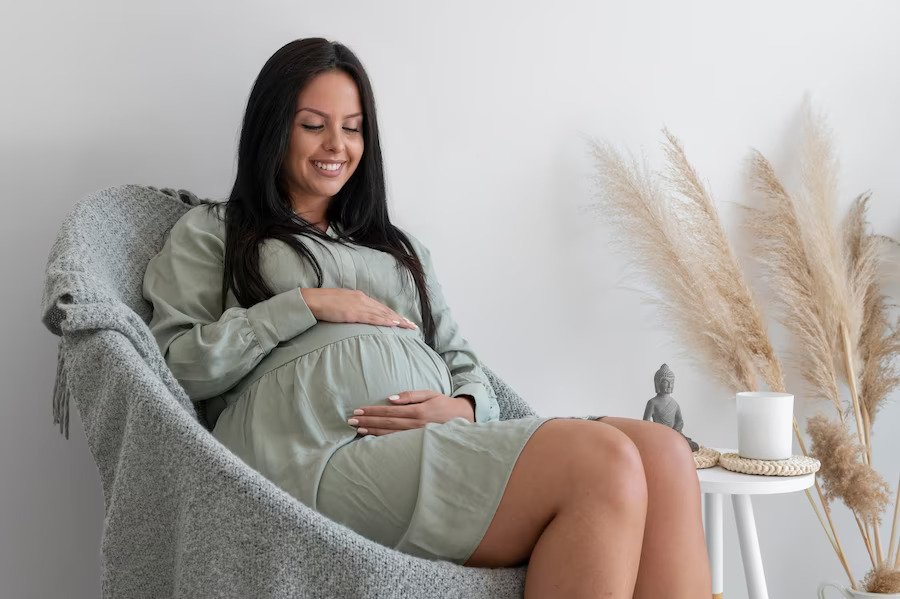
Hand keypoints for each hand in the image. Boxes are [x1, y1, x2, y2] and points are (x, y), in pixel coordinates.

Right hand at [300, 288, 417, 329]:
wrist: (312, 300)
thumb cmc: (323, 303)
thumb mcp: (340, 303)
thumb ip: (350, 308)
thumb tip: (355, 315)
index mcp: (359, 296)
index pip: (380, 307)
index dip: (392, 313)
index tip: (403, 319)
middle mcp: (362, 299)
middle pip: (385, 310)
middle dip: (400, 318)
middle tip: (412, 325)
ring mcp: (359, 305)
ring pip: (383, 314)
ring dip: (397, 320)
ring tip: (409, 326)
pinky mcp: (355, 313)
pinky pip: (374, 318)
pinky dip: (386, 320)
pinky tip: (395, 324)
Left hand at [347, 389, 475, 435]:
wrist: (462, 419)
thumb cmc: (444, 404)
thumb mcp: (429, 394)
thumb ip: (410, 395)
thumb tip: (390, 398)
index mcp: (417, 412)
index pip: (389, 411)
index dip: (372, 411)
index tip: (358, 411)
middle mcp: (415, 425)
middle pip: (386, 424)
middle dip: (367, 422)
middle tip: (351, 421)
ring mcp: (416, 436)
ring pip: (389, 435)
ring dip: (371, 432)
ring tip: (357, 430)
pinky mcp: (417, 443)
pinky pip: (396, 442)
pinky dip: (382, 441)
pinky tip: (371, 439)